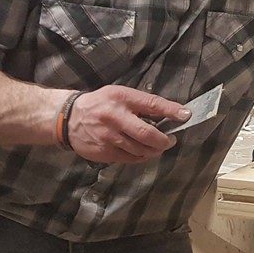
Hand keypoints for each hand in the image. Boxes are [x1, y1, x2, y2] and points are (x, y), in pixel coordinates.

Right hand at [68, 86, 189, 163]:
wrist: (67, 118)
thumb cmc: (100, 103)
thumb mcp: (120, 94)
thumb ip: (142, 102)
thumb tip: (171, 111)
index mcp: (121, 99)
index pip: (152, 104)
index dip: (171, 111)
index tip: (186, 115)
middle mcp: (114, 118)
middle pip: (147, 134)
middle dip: (164, 140)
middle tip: (171, 140)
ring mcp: (108, 137)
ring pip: (140, 150)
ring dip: (154, 150)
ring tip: (158, 146)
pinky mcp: (104, 152)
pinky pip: (130, 158)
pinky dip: (141, 156)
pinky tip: (143, 151)